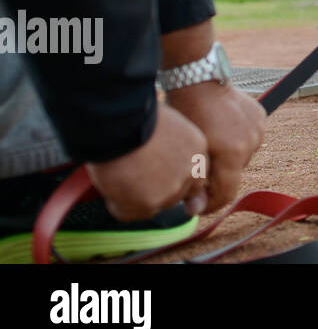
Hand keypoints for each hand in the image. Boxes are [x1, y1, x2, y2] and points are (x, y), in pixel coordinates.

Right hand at [87, 102, 208, 221]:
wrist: (121, 121)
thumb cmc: (138, 115)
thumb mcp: (170, 125)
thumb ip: (175, 147)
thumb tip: (163, 159)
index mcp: (198, 151)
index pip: (195, 176)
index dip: (173, 177)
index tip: (158, 175)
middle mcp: (189, 173)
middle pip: (175, 195)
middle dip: (157, 190)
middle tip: (135, 176)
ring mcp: (170, 191)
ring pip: (153, 206)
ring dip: (137, 198)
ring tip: (119, 178)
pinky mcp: (148, 204)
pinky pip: (128, 213)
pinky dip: (117, 204)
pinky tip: (110, 186)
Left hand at [166, 81, 265, 213]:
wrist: (199, 77)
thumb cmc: (187, 112)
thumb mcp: (188, 150)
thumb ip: (195, 182)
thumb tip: (195, 209)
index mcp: (233, 153)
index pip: (226, 194)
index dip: (209, 205)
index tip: (194, 205)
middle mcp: (252, 142)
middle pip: (234, 174)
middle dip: (216, 176)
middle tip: (196, 165)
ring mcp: (258, 128)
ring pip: (242, 156)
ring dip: (227, 157)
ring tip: (209, 143)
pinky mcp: (260, 116)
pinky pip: (248, 138)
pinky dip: (235, 139)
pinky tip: (220, 128)